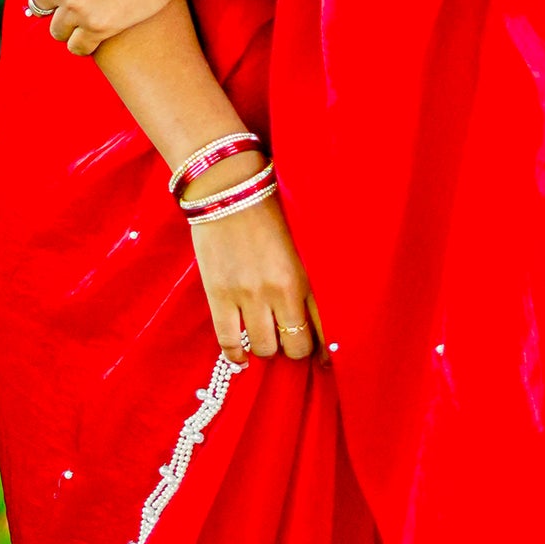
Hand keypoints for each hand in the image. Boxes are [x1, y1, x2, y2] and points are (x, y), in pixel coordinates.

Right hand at [190, 194, 325, 366]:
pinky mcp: (219, 295)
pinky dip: (236, 356)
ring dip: (267, 349)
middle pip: (296, 346)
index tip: (324, 356)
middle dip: (296, 350)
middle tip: (292, 343)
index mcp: (307, 274)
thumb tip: (324, 304)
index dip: (326, 349)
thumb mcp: (305, 236)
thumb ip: (316, 270)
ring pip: (264, 349)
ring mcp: (248, 295)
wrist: (228, 185)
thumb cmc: (271, 203)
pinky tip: (241, 358)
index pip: (325, 329)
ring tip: (267, 340)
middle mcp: (281, 290)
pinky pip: (228, 342)